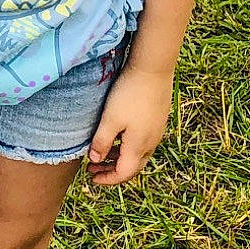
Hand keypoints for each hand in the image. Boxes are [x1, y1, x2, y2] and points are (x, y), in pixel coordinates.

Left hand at [87, 63, 173, 184]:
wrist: (154, 69)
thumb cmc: (129, 94)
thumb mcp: (110, 119)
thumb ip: (102, 142)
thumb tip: (94, 160)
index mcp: (138, 147)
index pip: (123, 174)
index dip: (107, 179)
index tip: (91, 177)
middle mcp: (151, 143)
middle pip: (132, 167)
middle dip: (111, 171)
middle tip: (93, 168)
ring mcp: (156, 132)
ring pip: (138, 155)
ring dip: (119, 158)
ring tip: (102, 153)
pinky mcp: (158, 120)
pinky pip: (142, 142)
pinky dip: (128, 147)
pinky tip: (118, 136)